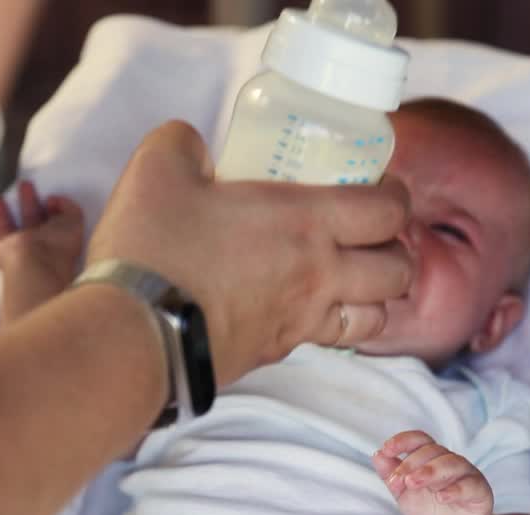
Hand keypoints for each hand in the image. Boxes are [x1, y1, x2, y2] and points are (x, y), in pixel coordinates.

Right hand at [0, 180, 83, 322]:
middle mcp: (35, 245)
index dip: (51, 207)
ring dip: (0, 214)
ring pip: (6, 230)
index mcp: (54, 239)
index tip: (50, 198)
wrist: (37, 267)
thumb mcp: (74, 221)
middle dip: (26, 201)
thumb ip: (68, 206)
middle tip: (24, 184)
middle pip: (28, 221)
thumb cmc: (58, 246)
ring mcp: (15, 251)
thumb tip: (53, 199)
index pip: (51, 221)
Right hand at [85, 121, 412, 384]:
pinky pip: (325, 343)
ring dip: (374, 298)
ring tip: (351, 281)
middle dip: (396, 251)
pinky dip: (330, 327)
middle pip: (398, 271)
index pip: (388, 210)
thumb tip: (195, 147)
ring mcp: (299, 322)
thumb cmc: (153, 249)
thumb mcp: (157, 166)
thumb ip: (184, 143)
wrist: (131, 335)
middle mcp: (318, 275)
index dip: (396, 196)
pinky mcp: (273, 355)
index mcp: (306, 221)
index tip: (381, 187)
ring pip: (375, 318)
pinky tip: (302, 311)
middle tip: (370, 237)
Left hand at [372, 430, 495, 514]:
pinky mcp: (481, 494)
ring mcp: (468, 477)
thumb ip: (392, 477)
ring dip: (430, 471)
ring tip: (413, 483)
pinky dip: (455, 490)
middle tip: (399, 481)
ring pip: (452, 464)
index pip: (420, 440)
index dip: (404, 441)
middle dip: (412, 464)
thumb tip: (378, 455)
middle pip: (433, 452)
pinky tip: (441, 497)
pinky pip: (471, 486)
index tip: (387, 449)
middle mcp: (451, 463)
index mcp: (432, 460)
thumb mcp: (405, 496)